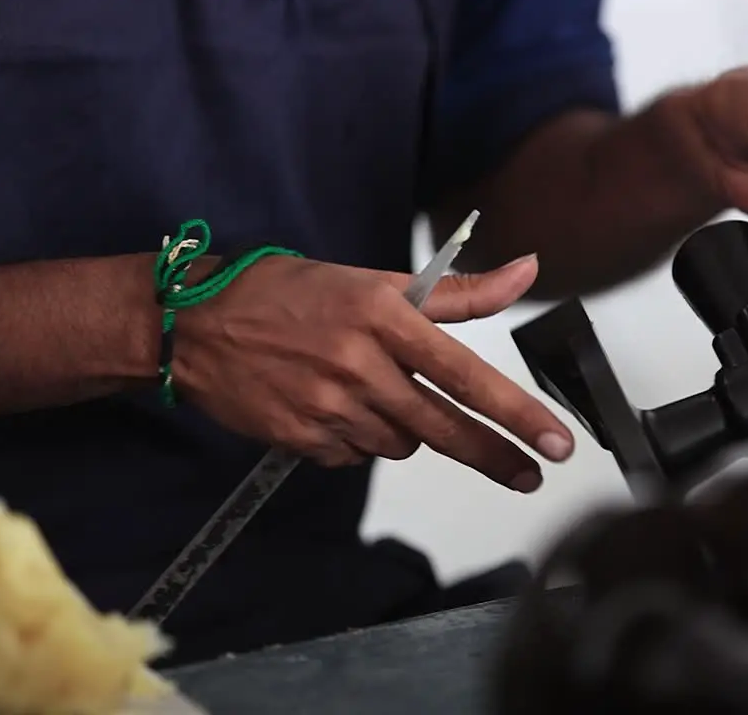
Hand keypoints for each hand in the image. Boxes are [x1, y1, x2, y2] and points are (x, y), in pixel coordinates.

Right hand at [173, 253, 572, 492]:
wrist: (192, 324)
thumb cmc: (287, 292)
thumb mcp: (373, 278)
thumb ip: (455, 291)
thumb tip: (527, 271)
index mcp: (381, 314)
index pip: (464, 373)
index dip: (516, 412)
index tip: (555, 441)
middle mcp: (358, 364)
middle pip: (444, 428)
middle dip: (494, 455)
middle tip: (530, 476)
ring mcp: (327, 407)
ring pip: (400, 443)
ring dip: (404, 428)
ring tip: (370, 391)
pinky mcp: (302, 439)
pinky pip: (356, 455)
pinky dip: (360, 438)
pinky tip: (334, 405)